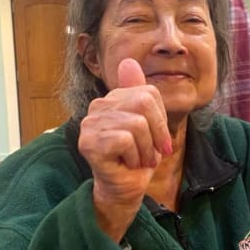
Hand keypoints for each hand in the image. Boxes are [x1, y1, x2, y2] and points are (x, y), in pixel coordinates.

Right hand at [78, 58, 172, 239]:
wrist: (126, 189)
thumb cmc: (137, 158)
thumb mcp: (148, 125)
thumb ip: (140, 94)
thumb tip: (128, 61)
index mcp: (112, 100)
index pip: (148, 94)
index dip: (160, 120)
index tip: (159, 142)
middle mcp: (97, 107)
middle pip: (144, 103)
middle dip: (156, 134)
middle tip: (151, 153)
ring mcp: (90, 124)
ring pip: (137, 124)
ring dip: (145, 150)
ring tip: (138, 160)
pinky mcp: (88, 142)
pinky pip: (126, 139)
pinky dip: (134, 157)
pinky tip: (126, 164)